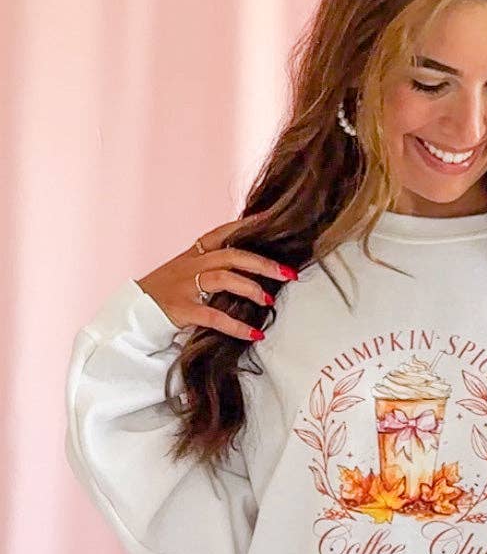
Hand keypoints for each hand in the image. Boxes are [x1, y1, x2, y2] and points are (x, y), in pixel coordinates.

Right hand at [134, 219, 299, 341]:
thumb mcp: (186, 270)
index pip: (223, 233)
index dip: (247, 224)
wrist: (132, 312)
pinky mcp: (181, 309)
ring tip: (269, 300)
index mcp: (194, 254)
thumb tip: (250, 263)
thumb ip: (213, 264)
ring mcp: (185, 286)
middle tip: (288, 273)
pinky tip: (254, 334)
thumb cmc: (165, 292)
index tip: (270, 219)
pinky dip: (236, 326)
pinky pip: (213, 316)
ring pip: (223, 278)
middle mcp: (191, 265)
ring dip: (250, 288)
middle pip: (232, 255)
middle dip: (263, 264)